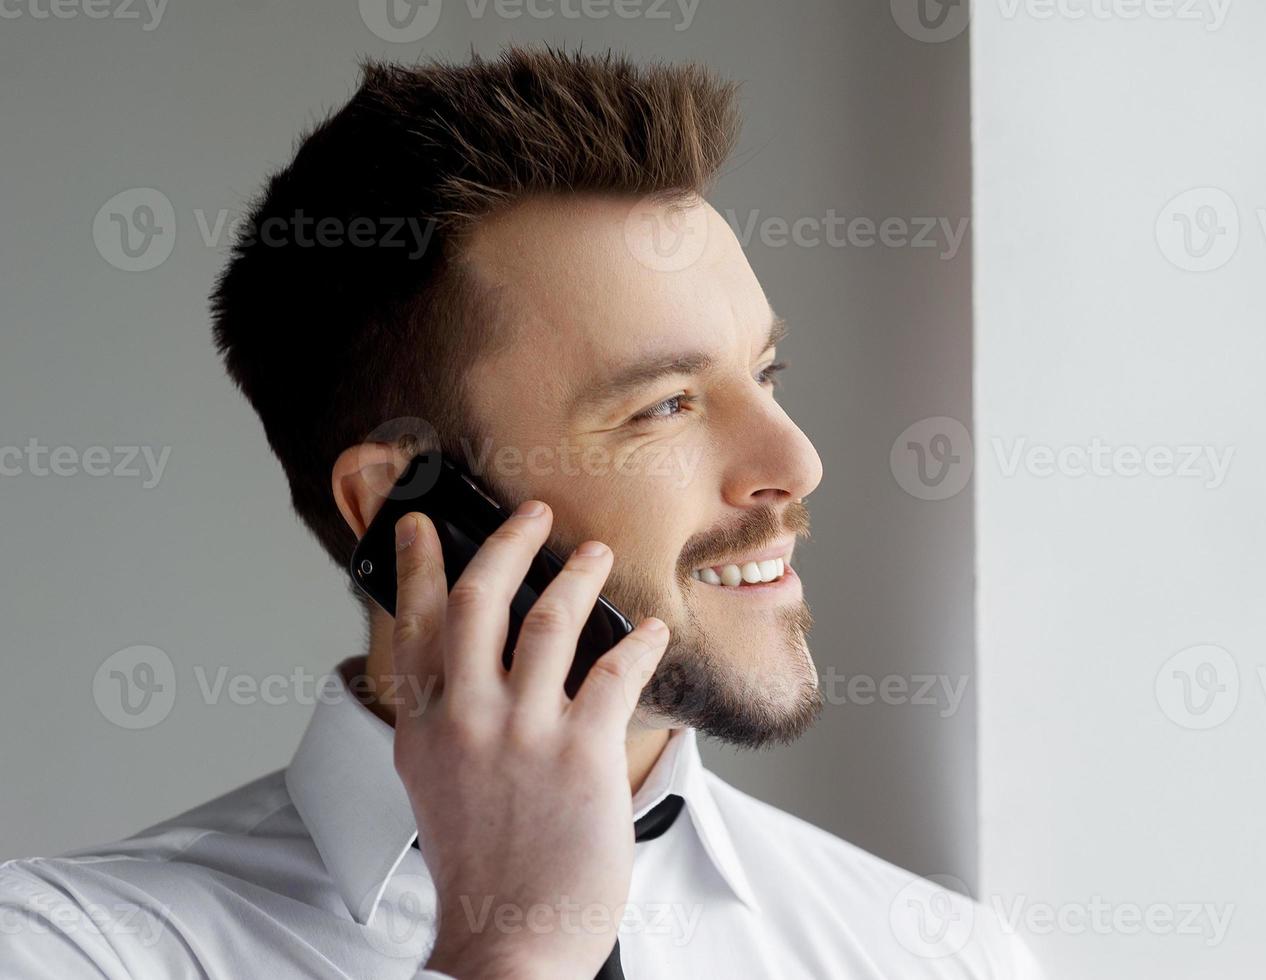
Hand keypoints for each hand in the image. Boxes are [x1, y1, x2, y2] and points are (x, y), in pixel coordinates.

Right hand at [387, 500, 668, 979]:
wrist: (509, 942)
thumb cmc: (484, 875)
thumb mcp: (441, 791)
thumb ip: (451, 728)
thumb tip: (478, 677)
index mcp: (425, 731)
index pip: (412, 626)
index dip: (417, 566)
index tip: (419, 525)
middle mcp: (467, 721)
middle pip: (480, 600)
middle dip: (508, 543)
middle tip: (533, 515)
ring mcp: (523, 733)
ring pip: (550, 619)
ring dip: (579, 575)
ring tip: (597, 554)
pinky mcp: (581, 752)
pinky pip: (613, 671)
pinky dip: (638, 642)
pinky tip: (652, 630)